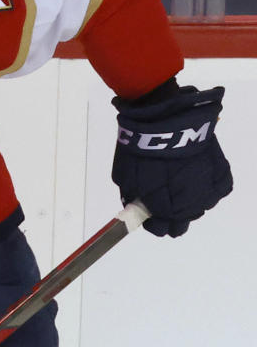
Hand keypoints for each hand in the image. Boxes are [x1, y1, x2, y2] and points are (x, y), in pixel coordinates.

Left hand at [112, 84, 232, 236]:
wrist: (163, 118)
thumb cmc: (140, 148)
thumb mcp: (125, 177)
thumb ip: (132, 198)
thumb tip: (137, 209)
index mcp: (164, 207)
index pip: (161, 229)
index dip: (155, 226)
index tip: (150, 218)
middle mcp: (187, 202)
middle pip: (183, 223)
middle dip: (172, 217)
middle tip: (165, 204)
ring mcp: (206, 185)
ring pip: (202, 206)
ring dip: (192, 202)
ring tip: (181, 185)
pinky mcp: (219, 168)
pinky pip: (221, 188)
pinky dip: (211, 186)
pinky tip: (200, 178)